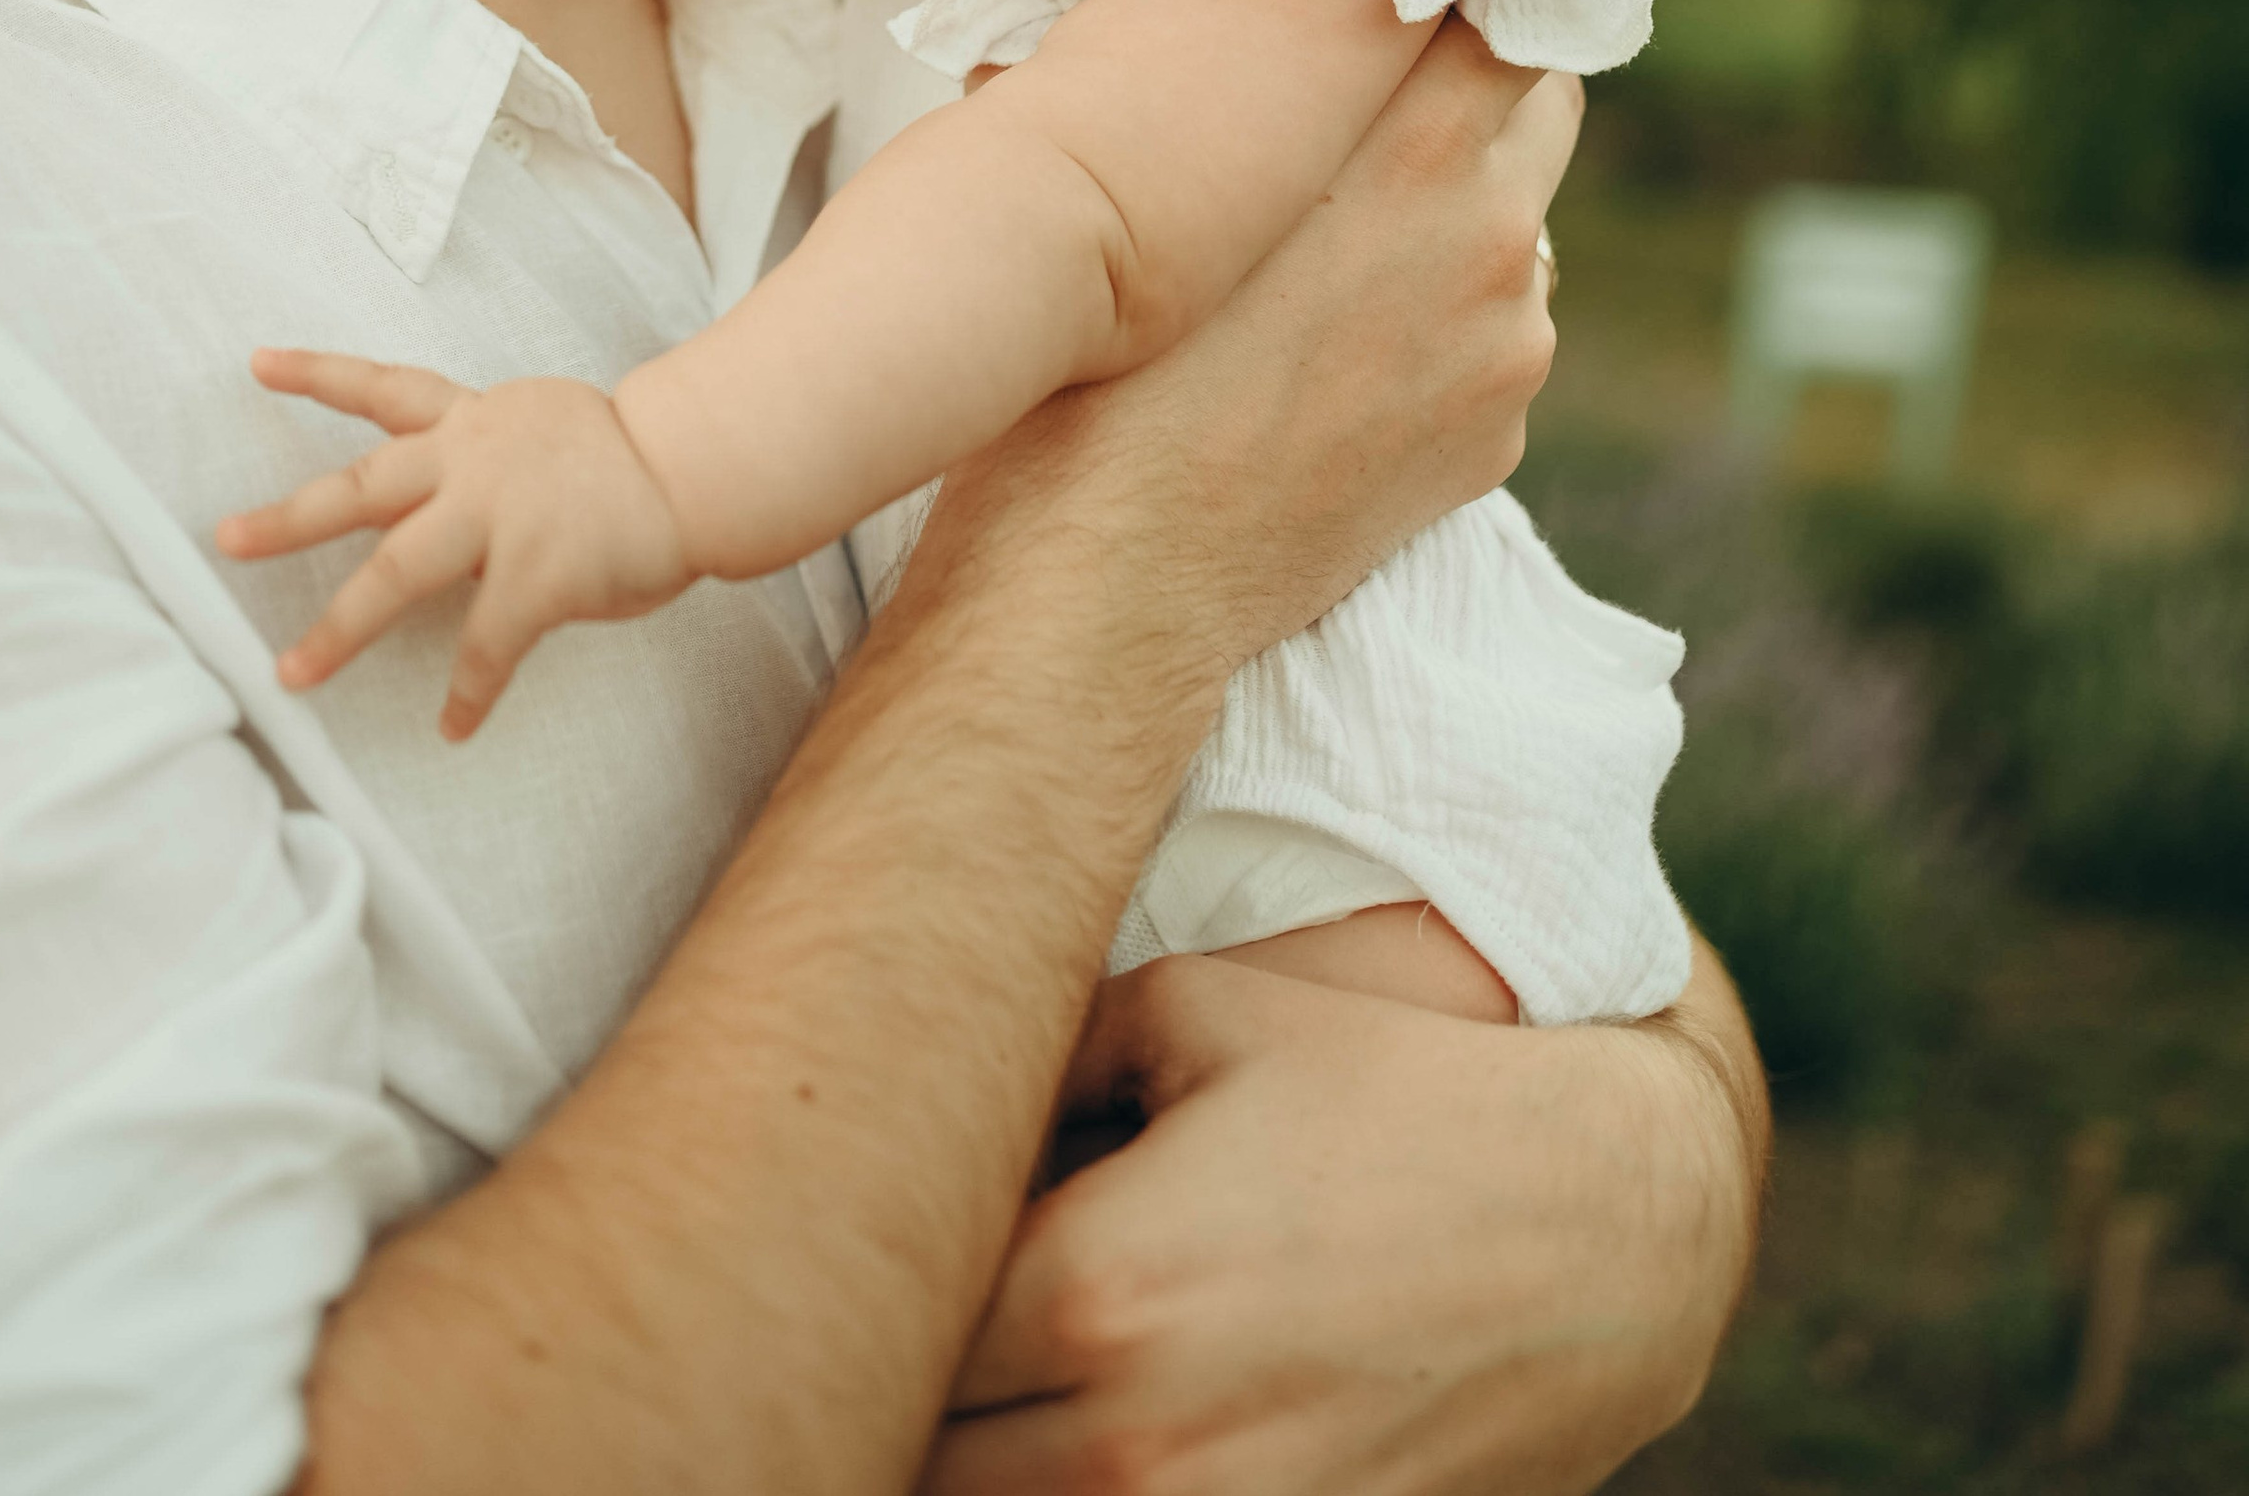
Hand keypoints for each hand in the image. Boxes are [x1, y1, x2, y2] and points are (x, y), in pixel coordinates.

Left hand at [216, 350, 692, 736]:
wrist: (694, 464)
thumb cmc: (628, 457)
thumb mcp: (544, 432)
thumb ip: (487, 468)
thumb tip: (449, 524)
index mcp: (474, 422)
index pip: (385, 389)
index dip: (318, 376)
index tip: (256, 363)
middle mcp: (473, 460)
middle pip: (362, 488)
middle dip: (288, 518)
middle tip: (227, 539)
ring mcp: (500, 516)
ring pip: (397, 572)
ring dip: (340, 627)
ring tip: (294, 672)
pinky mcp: (536, 573)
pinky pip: (486, 646)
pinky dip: (468, 691)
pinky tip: (453, 724)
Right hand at [909, 23, 1576, 692]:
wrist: (1114, 578)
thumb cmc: (1096, 359)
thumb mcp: (1155, 173)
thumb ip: (1235, 76)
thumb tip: (1221, 5)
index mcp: (1410, 144)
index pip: (1504, 0)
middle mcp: (1490, 233)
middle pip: (1537, 99)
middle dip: (1469, 89)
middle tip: (1373, 101)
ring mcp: (1509, 342)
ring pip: (1513, 228)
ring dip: (1451, 216)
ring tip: (1333, 258)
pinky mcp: (1498, 434)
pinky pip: (1489, 335)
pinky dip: (1437, 327)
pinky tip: (1335, 363)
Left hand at [924, 939, 1762, 1494]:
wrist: (1603, 1232)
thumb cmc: (1392, 1092)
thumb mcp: (1204, 1011)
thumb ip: (1043, 1037)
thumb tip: (920, 1048)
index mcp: (1091, 1290)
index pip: (882, 1337)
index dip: (855, 1286)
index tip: (858, 1234)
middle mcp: (1133, 1444)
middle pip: (914, 1464)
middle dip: (896, 1386)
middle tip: (899, 1307)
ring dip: (978, 1455)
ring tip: (989, 1373)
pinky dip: (1073, 1491)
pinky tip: (1084, 1424)